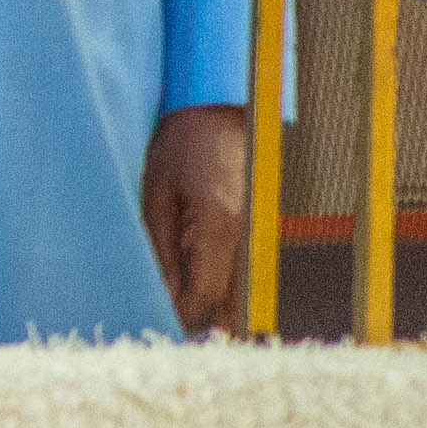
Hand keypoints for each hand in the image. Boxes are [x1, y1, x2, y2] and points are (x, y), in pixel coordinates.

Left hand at [142, 102, 250, 333]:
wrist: (223, 103)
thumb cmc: (182, 143)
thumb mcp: (157, 193)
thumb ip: (163, 250)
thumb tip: (167, 297)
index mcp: (220, 222)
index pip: (207, 296)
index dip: (184, 316)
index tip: (163, 322)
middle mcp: (252, 232)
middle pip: (236, 303)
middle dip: (206, 320)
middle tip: (175, 324)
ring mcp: (266, 229)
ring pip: (249, 291)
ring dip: (221, 306)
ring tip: (188, 306)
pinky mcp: (269, 225)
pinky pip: (252, 269)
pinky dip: (232, 284)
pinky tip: (207, 283)